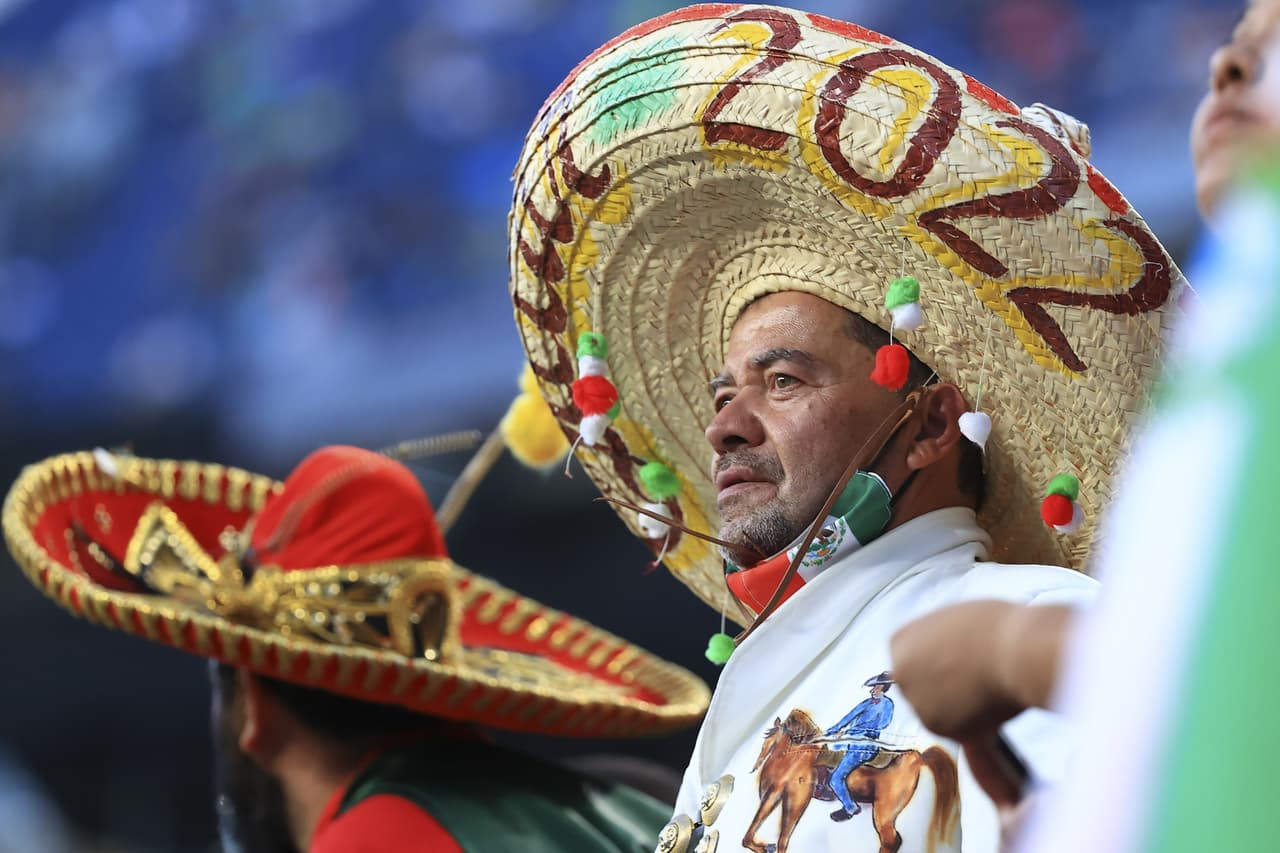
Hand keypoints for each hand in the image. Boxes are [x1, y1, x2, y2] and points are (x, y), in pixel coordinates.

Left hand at [889, 601, 1073, 740]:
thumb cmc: (994, 629)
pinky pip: (958, 731)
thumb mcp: (955, 626)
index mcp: (900, 643)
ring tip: (990, 689)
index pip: (912, 659)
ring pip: (942, 711)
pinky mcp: (939, 729)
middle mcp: (900, 674)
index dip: (938, 663)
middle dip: (944, 688)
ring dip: (961, 708)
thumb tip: (943, 665)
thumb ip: (939, 646)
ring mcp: (917, 703)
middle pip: (922, 688)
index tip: (959, 662)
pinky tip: (992, 716)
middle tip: (976, 680)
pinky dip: (976, 727)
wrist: (1017, 652)